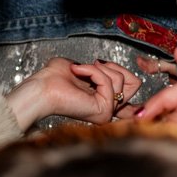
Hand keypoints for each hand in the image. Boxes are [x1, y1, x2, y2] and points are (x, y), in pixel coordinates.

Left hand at [4, 58, 141, 128]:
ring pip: (121, 80)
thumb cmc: (55, 77)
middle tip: (95, 65)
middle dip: (115, 67)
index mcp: (104, 101)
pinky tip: (78, 72)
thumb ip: (105, 71)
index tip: (119, 77)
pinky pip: (109, 83)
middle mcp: (108, 109)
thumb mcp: (86, 67)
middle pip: (135, 83)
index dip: (134, 83)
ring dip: (98, 68)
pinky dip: (93, 72)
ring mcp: (107, 111)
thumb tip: (127, 76)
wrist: (41, 87)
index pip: (133, 96)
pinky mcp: (104, 110)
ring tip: (80, 70)